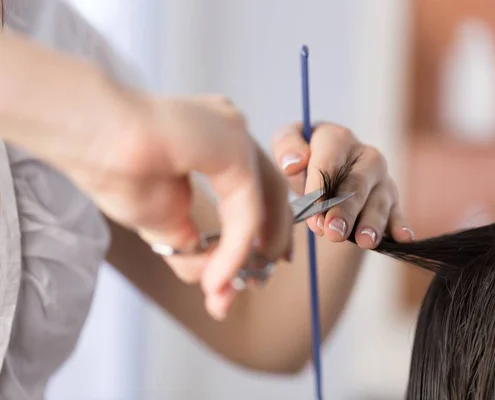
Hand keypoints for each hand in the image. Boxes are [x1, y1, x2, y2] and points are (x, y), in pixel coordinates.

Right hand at [67, 93, 292, 318]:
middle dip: (267, 244)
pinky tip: (217, 278)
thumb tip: (218, 281)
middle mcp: (232, 133)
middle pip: (270, 194)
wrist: (88, 140)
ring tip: (228, 292)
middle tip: (258, 281)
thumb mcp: (163, 224)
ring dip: (250, 255)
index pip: (256, 187)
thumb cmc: (114, 168)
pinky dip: (235, 250)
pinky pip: (247, 210)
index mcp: (216, 142)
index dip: (265, 228)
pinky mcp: (233, 148)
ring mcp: (235, 135)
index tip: (261, 264)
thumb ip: (194, 249)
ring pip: (264, 204)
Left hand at [272, 123, 412, 246]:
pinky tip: (403, 239)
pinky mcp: (391, 199)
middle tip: (334, 233)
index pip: (329, 163)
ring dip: (372, 223)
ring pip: (379, 202)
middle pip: (356, 185)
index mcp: (338, 139)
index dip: (319, 190)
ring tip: (364, 242)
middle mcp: (365, 157)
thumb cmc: (304, 156)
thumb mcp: (287, 141)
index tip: (312, 216)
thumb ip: (286, 147)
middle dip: (345, 211)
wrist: (326, 164)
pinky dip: (400, 226)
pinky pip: (397, 213)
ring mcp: (381, 179)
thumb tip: (294, 163)